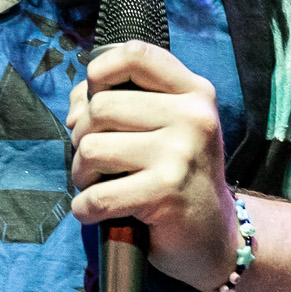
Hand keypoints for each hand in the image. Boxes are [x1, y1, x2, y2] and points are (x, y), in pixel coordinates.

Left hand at [66, 40, 238, 291]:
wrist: (214, 236)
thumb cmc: (177, 176)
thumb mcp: (163, 127)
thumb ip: (121, 102)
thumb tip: (76, 107)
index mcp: (193, 92)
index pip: (134, 54)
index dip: (99, 72)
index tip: (94, 100)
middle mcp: (193, 116)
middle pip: (100, 106)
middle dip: (82, 138)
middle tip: (96, 163)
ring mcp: (181, 153)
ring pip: (91, 148)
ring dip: (81, 175)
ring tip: (99, 187)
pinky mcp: (165, 192)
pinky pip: (96, 195)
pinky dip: (85, 209)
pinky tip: (98, 213)